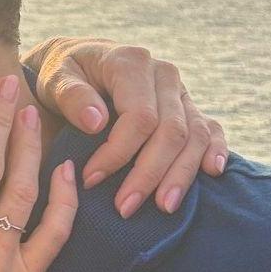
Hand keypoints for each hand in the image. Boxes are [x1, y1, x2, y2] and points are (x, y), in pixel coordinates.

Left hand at [24, 37, 227, 217]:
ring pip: (194, 136)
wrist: (78, 64)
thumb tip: (96, 122)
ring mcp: (180, 91)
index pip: (139, 116)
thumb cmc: (63, 74)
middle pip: (171, 131)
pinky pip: (211, 129)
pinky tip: (211, 173)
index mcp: (130, 62)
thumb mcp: (55, 78)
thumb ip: (71, 96)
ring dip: (181, 175)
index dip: (118, 152)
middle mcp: (163, 74)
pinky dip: (215, 150)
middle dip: (149, 174)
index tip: (91, 179)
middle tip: (124, 208)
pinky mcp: (188, 107)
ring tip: (163, 207)